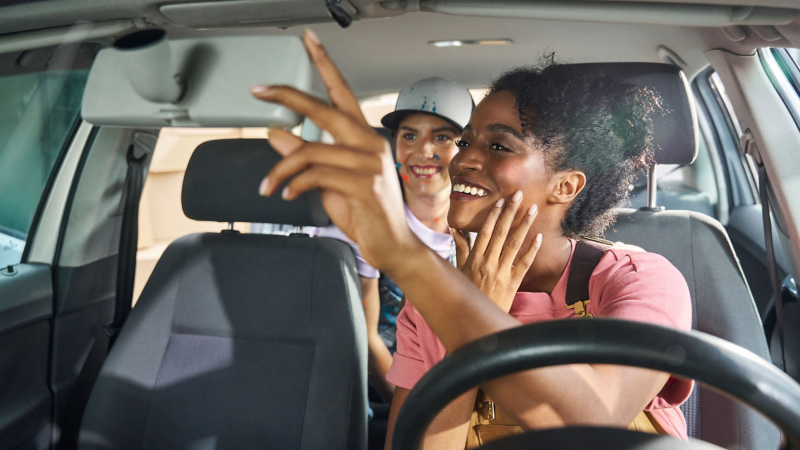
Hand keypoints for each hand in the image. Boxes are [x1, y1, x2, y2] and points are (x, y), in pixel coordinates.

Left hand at [252, 30, 421, 271]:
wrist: (392, 246)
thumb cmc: (365, 213)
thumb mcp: (327, 180)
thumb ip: (304, 156)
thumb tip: (276, 133)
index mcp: (362, 137)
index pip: (342, 92)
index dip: (325, 64)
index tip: (308, 40)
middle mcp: (369, 143)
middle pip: (323, 109)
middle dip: (288, 96)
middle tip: (259, 90)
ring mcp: (370, 163)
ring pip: (310, 151)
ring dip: (280, 170)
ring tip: (268, 186)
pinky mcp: (365, 184)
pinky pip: (316, 175)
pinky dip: (294, 185)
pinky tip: (287, 195)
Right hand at [451, 190, 541, 311]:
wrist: (476, 318)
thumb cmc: (469, 291)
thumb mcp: (460, 269)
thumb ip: (460, 247)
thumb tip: (455, 229)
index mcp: (475, 258)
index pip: (485, 232)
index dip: (493, 215)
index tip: (500, 201)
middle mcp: (488, 263)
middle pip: (501, 232)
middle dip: (510, 212)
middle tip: (518, 195)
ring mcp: (501, 273)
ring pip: (514, 244)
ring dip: (524, 225)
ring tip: (532, 209)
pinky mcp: (513, 283)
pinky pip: (524, 264)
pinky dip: (531, 250)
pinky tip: (538, 237)